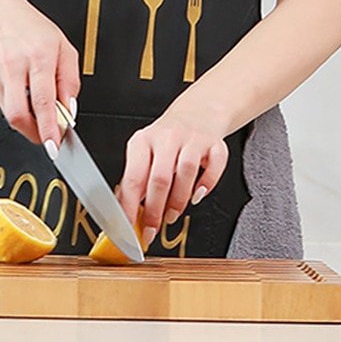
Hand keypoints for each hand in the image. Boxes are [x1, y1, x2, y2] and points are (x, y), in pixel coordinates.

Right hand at [0, 0, 79, 151]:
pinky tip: (21, 89)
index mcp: (39, 55)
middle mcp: (14, 64)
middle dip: (34, 133)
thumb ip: (71, 81)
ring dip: (27, 119)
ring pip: (10, 113)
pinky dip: (16, 105)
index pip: (43, 100)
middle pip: (18, 114)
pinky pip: (3, 105)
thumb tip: (69, 110)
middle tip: (47, 138)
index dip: (48, 127)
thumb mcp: (64, 48)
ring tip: (37, 105)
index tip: (53, 144)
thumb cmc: (33, 30)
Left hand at [117, 105, 228, 247]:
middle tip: (152, 229)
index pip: (133, 177)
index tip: (128, 229)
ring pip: (186, 172)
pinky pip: (215, 166)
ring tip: (172, 215)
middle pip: (160, 178)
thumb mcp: (144, 154)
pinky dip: (208, 184)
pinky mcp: (215, 143)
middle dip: (155, 210)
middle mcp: (167, 137)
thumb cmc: (167, 140)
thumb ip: (137, 181)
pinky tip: (198, 196)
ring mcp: (192, 139)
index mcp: (143, 141)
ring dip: (179, 201)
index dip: (129, 207)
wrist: (197, 112)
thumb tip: (125, 212)